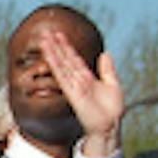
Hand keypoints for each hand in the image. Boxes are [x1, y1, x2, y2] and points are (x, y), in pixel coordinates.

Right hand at [36, 27, 126, 157]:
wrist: (110, 125)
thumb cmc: (111, 109)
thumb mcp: (113, 84)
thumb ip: (107, 69)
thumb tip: (105, 53)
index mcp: (87, 77)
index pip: (74, 58)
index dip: (66, 46)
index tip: (59, 35)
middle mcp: (77, 80)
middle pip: (64, 59)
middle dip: (56, 46)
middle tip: (46, 32)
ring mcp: (74, 86)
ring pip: (61, 65)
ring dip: (52, 52)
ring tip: (44, 39)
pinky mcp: (73, 93)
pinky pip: (62, 76)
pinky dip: (56, 66)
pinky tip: (50, 56)